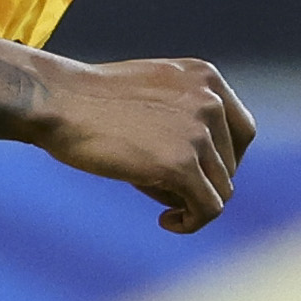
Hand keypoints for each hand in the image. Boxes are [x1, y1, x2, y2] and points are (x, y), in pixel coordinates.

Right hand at [28, 52, 255, 231]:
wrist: (58, 102)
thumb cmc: (90, 102)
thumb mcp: (150, 93)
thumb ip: (184, 117)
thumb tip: (207, 175)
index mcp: (206, 78)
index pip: (242, 131)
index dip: (225, 161)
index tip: (199, 175)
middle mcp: (211, 101)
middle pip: (231, 164)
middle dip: (202, 182)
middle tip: (165, 190)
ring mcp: (199, 133)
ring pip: (221, 190)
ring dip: (192, 202)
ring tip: (159, 203)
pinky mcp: (182, 165)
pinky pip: (208, 209)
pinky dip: (192, 223)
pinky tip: (167, 222)